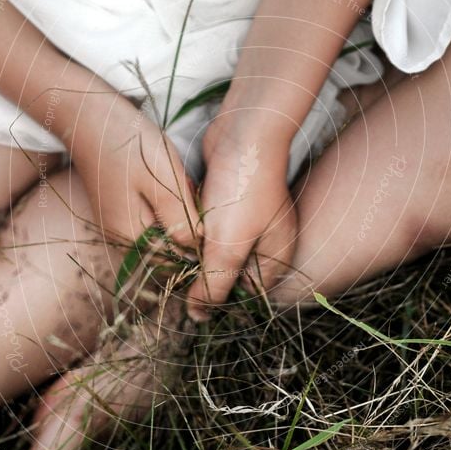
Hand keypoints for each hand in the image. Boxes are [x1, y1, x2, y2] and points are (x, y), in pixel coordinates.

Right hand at [68, 93, 201, 251]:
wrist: (88, 115)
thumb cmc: (128, 145)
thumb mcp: (164, 181)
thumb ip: (181, 219)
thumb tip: (197, 247)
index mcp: (131, 237)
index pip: (172, 261)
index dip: (195, 244)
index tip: (204, 213)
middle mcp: (119, 237)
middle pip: (166, 247)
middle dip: (187, 225)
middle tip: (191, 191)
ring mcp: (116, 223)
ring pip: (160, 231)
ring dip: (178, 213)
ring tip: (181, 183)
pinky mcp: (117, 208)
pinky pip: (150, 217)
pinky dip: (166, 203)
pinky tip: (170, 181)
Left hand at [186, 111, 297, 319]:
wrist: (243, 132)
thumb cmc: (243, 190)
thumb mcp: (228, 247)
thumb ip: (214, 286)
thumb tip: (198, 317)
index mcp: (276, 261)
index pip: (245, 299)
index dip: (217, 302)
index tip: (187, 302)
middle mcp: (266, 245)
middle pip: (231, 277)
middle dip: (204, 277)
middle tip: (175, 277)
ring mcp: (249, 223)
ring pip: (218, 254)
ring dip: (198, 255)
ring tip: (174, 254)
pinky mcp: (231, 204)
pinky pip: (211, 231)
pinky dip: (197, 232)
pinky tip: (181, 230)